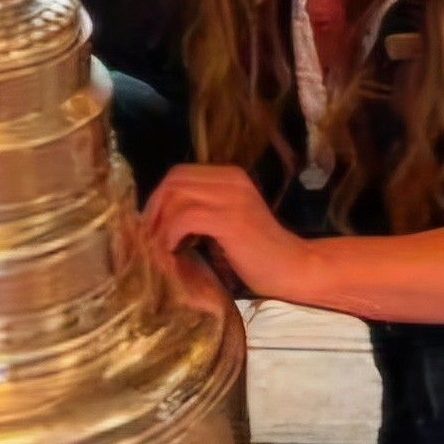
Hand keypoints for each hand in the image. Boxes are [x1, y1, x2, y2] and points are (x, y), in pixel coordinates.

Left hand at [143, 166, 307, 299]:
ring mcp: (232, 197)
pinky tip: (173, 252)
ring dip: (160, 225)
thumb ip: (200, 212)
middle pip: (173, 181)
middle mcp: (231, 179)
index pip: (179, 174)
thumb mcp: (226, 223)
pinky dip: (170, 236)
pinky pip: (185, 218)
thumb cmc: (258, 254)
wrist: (293, 269)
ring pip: (175, 197)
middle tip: (150, 238)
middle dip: (154, 209)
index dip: (159, 198)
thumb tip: (158, 219)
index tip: (152, 225)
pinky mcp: (230, 219)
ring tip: (159, 249)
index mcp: (230, 177)